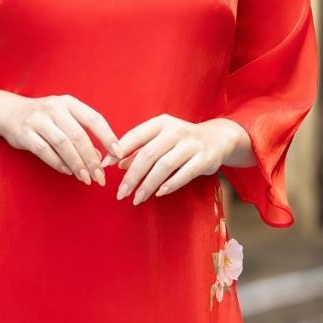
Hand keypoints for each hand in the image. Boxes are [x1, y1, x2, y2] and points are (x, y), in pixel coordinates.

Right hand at [0, 89, 120, 185]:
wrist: (8, 111)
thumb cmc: (43, 118)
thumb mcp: (64, 117)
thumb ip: (81, 134)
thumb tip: (100, 158)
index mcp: (69, 103)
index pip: (94, 119)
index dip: (108, 137)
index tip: (118, 154)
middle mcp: (54, 108)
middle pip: (78, 136)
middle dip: (91, 159)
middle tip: (100, 177)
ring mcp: (38, 120)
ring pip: (63, 144)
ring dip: (76, 164)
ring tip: (86, 179)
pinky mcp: (25, 133)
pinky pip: (44, 151)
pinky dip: (58, 163)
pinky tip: (68, 172)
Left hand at [108, 114, 249, 203]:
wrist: (217, 139)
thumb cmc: (181, 141)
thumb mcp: (160, 140)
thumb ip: (139, 150)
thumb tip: (118, 164)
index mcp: (161, 123)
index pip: (135, 135)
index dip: (118, 151)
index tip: (104, 166)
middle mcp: (176, 131)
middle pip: (148, 154)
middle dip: (132, 176)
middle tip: (121, 193)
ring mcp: (191, 144)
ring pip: (164, 166)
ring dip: (148, 184)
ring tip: (137, 199)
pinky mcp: (204, 158)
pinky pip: (185, 173)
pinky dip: (170, 184)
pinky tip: (158, 194)